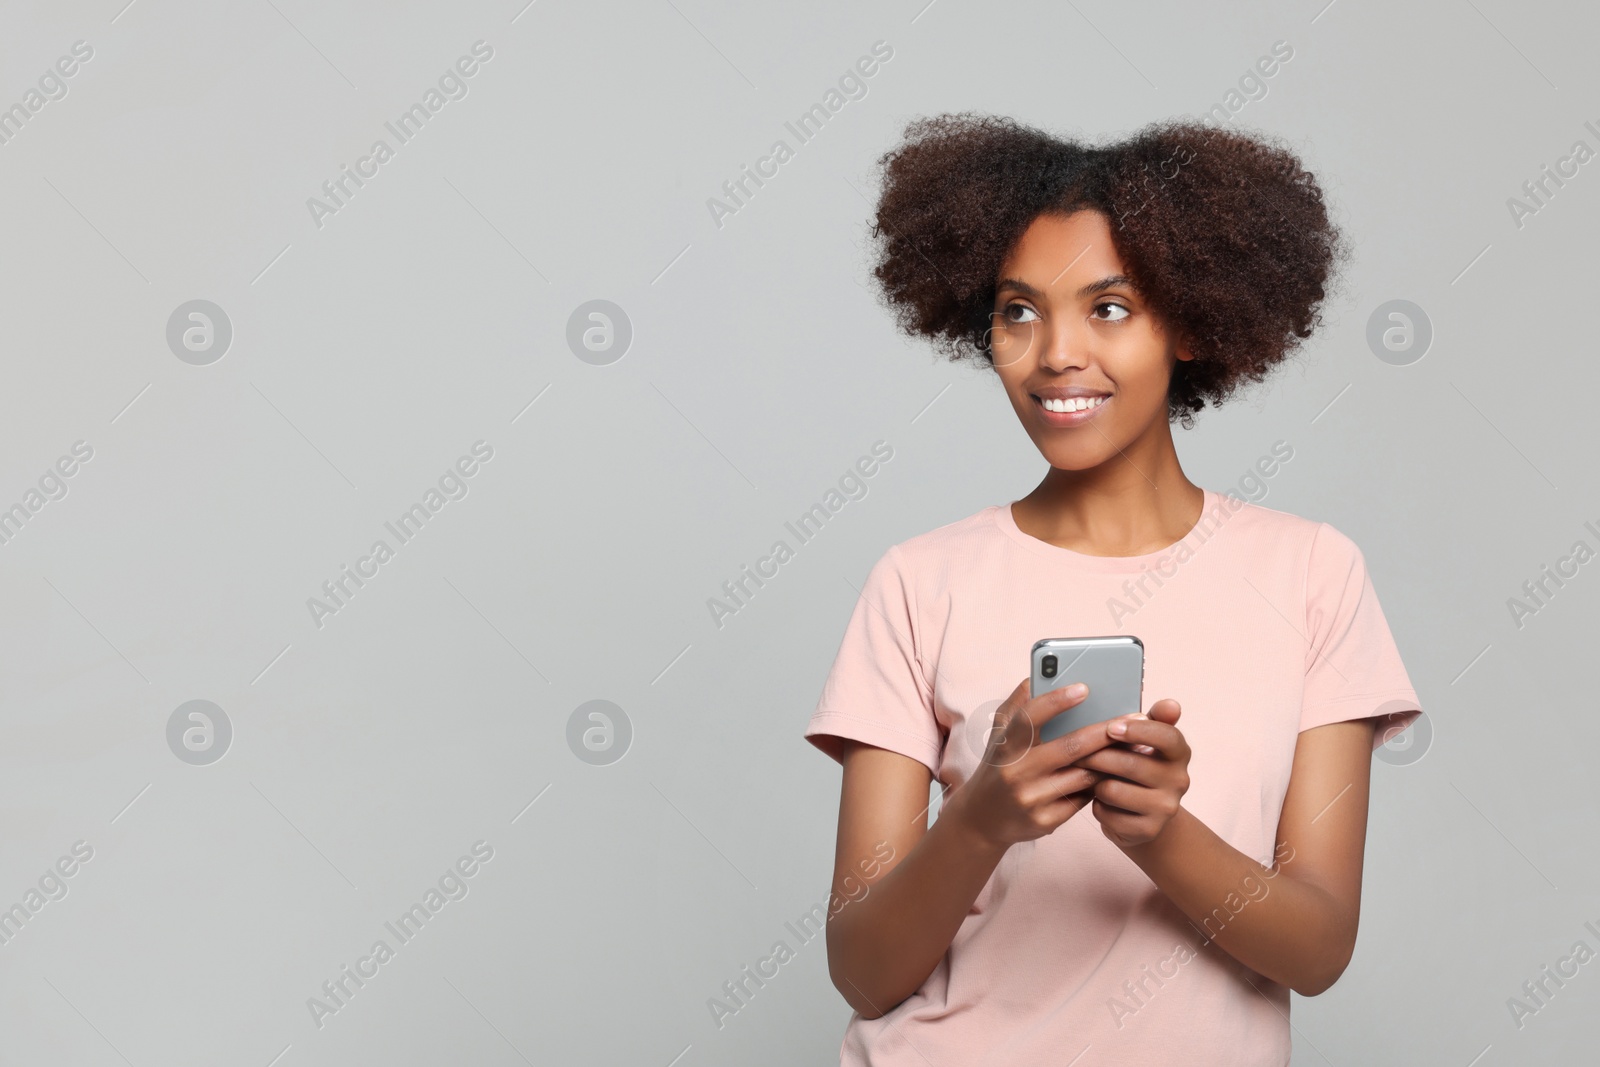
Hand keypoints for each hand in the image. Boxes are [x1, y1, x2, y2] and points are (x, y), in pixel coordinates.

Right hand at [943, 677, 1121, 850]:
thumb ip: (1017, 705)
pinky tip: (1117, 772)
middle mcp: (1016, 772)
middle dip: (1105, 731)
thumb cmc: (998, 767)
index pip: (1029, 718)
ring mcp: (1031, 799)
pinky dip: (1100, 783)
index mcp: (1005, 745)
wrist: (983, 820)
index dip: (1056, 701)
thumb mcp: (998, 735)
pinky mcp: (1045, 821)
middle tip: (1134, 719)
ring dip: (1111, 759)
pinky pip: (1083, 799)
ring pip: (1083, 775)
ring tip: (1135, 744)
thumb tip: (1038, 675)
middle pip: (1069, 747)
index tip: (1084, 688)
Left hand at [1069, 698, 1190, 848]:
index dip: (1138, 731)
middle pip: (1130, 763)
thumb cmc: (1137, 768)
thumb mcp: (1145, 742)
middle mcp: (1179, 780)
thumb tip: (1171, 704)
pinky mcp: (1147, 830)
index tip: (1112, 728)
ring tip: (1093, 779)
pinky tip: (1101, 803)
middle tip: (1077, 753)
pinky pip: (1107, 813)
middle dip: (1097, 756)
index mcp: (1179, 753)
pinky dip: (1096, 807)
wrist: (1144, 816)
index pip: (1167, 737)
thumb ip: (1153, 720)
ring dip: (1095, 784)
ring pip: (1113, 789)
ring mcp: (1165, 808)